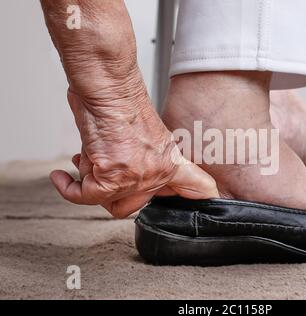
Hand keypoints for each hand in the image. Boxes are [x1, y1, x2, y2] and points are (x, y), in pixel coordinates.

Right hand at [50, 88, 218, 218]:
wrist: (110, 86)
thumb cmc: (121, 103)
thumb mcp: (145, 133)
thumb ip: (143, 158)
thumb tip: (125, 171)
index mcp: (170, 159)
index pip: (199, 187)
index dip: (203, 199)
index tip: (211, 204)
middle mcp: (158, 171)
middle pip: (137, 206)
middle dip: (114, 192)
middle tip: (104, 171)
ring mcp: (137, 176)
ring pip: (109, 202)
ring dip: (91, 182)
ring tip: (89, 156)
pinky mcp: (112, 177)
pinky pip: (85, 196)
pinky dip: (69, 188)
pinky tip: (63, 177)